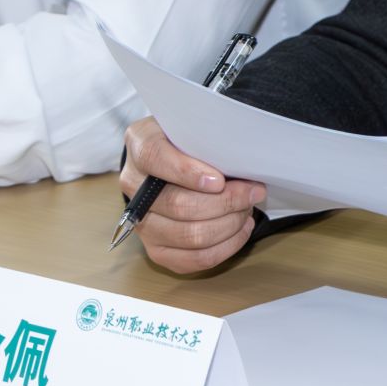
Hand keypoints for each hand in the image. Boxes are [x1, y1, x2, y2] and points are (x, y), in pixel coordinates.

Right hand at [119, 116, 265, 273]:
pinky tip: (241, 228)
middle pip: (179, 204)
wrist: (172, 165)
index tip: (220, 180)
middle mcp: (133, 185)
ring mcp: (142, 221)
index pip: (156, 158)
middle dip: (226, 201)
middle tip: (253, 191)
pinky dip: (226, 246)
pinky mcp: (156, 249)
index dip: (188, 172)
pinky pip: (194, 259)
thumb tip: (242, 158)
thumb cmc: (190, 142)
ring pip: (190, 235)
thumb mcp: (194, 126)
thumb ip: (207, 137)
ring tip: (247, 208)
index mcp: (140, 145)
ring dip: (230, 224)